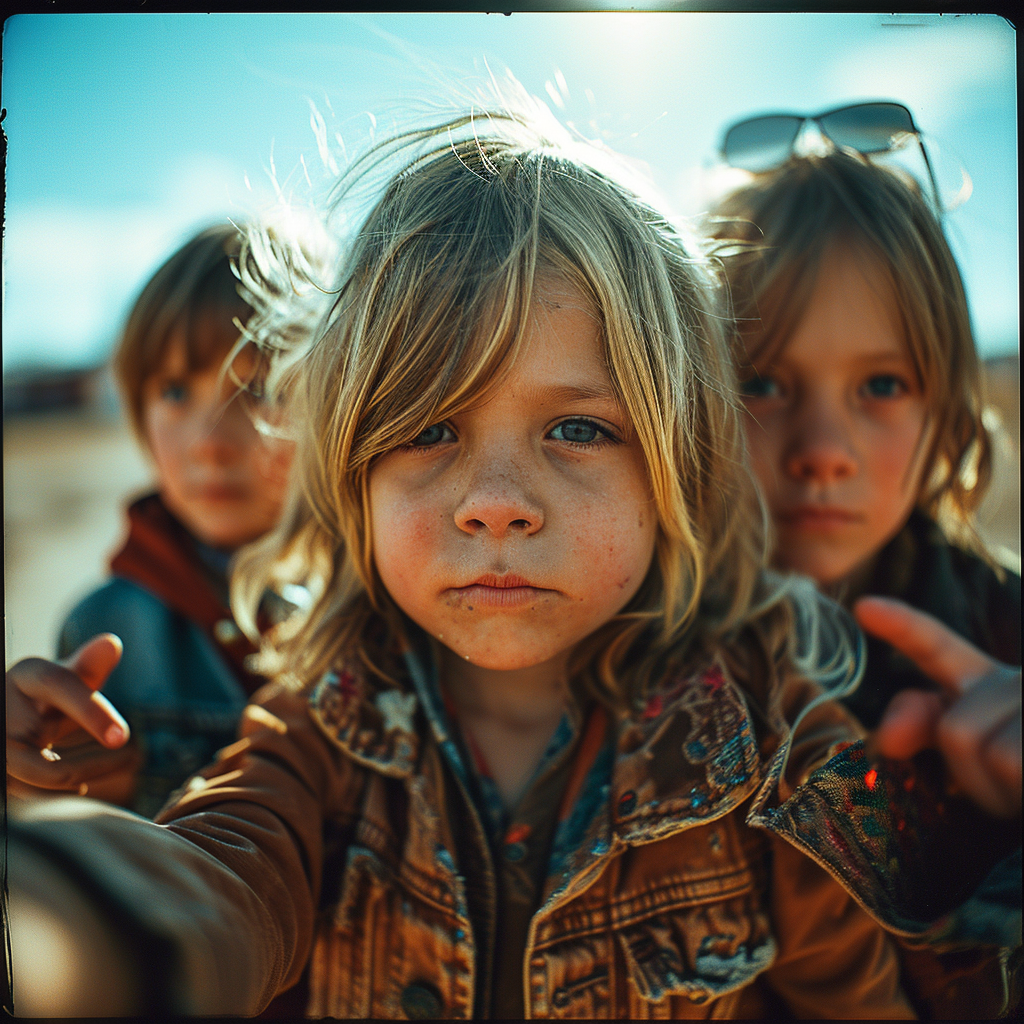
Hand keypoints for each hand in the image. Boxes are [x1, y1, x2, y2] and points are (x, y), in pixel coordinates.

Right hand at [6, 634, 140, 799]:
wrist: (9, 714)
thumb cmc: (47, 694)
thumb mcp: (67, 677)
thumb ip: (89, 666)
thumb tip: (112, 644)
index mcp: (25, 674)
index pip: (57, 685)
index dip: (91, 712)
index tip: (123, 737)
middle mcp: (2, 709)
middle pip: (48, 754)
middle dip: (92, 765)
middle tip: (131, 759)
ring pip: (40, 781)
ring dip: (82, 781)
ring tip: (114, 766)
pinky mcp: (0, 771)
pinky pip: (30, 795)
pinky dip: (60, 794)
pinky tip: (82, 783)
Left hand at [854, 596, 1020, 817]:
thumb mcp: (984, 758)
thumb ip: (931, 727)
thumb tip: (886, 738)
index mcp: (994, 684)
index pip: (939, 649)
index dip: (903, 627)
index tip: (864, 608)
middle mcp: (1019, 681)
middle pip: (957, 731)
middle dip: (977, 782)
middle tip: (1019, 792)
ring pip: (996, 755)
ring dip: (1011, 798)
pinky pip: (1015, 762)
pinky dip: (1022, 797)